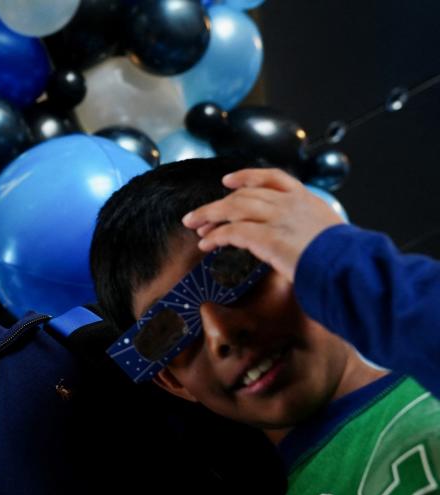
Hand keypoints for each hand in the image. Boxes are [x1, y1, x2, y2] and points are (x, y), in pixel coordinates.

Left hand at [180, 168, 344, 281]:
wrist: (350, 267)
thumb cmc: (344, 259)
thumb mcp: (329, 234)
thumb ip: (309, 230)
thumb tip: (300, 242)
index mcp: (306, 199)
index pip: (272, 178)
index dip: (247, 176)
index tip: (228, 180)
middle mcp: (290, 203)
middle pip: (244, 195)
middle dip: (217, 204)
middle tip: (198, 215)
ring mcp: (278, 218)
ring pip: (233, 208)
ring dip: (210, 216)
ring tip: (194, 226)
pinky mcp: (267, 237)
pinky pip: (232, 232)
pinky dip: (216, 236)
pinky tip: (206, 243)